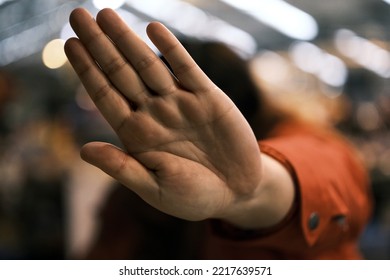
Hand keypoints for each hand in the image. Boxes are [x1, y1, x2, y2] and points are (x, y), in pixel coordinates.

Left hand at [64, 8, 263, 221]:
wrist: (236, 192)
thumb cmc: (193, 197)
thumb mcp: (155, 189)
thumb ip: (122, 168)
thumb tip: (84, 149)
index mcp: (136, 134)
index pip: (105, 96)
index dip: (87, 70)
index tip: (70, 45)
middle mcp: (154, 113)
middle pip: (120, 73)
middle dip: (100, 45)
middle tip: (78, 16)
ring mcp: (180, 103)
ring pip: (149, 65)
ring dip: (128, 40)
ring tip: (106, 15)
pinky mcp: (208, 98)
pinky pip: (186, 68)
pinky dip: (171, 48)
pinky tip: (153, 29)